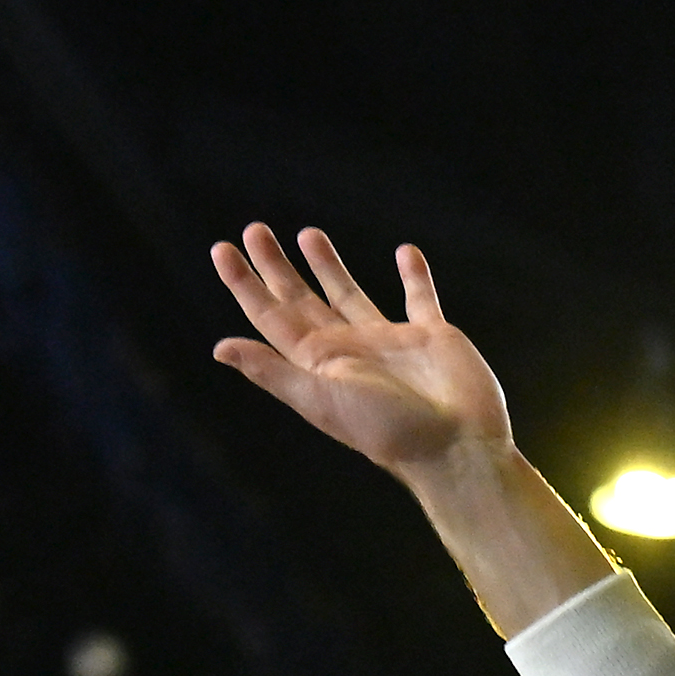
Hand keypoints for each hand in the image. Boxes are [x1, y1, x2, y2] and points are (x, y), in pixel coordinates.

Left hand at [211, 225, 510, 480]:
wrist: (454, 446)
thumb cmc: (387, 429)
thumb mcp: (321, 399)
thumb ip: (273, 371)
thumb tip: (220, 347)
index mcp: (318, 362)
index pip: (271, 316)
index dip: (245, 284)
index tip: (222, 249)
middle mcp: (348, 349)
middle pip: (302, 299)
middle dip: (276, 266)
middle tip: (255, 229)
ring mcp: (389, 342)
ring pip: (349, 294)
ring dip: (328, 266)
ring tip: (308, 233)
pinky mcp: (431, 336)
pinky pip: (419, 297)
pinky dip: (413, 275)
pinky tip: (405, 252)